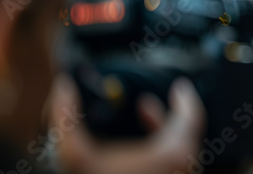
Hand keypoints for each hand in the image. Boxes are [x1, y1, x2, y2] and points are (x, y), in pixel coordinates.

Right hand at [49, 75, 205, 173]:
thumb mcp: (73, 156)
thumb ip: (66, 118)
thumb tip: (62, 86)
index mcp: (172, 153)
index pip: (191, 118)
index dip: (186, 99)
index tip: (180, 87)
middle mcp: (183, 170)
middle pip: (187, 135)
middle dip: (168, 115)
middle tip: (146, 103)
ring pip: (181, 154)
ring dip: (164, 134)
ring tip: (142, 116)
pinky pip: (174, 168)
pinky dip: (163, 154)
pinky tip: (140, 151)